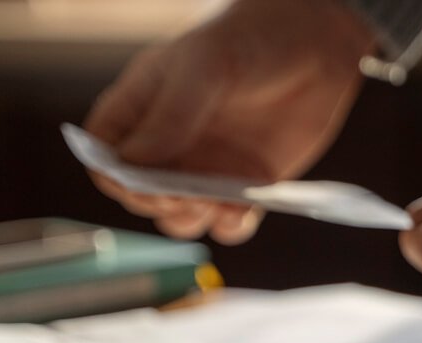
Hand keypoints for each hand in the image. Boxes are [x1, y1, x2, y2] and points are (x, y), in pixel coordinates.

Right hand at [85, 0, 373, 242]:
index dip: (112, 175)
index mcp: (144, 108)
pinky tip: (240, 211)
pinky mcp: (247, 185)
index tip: (136, 181)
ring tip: (209, 204)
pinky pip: (229, 222)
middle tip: (178, 196)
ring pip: (181, 216)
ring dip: (187, 220)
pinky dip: (229, 225)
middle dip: (153, 202)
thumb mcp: (205, 65)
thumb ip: (170, 114)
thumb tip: (133, 164)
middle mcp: (172, 144)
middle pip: (140, 194)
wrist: (315, 44)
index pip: (106, 153)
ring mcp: (209, 167)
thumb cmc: (251, 38)